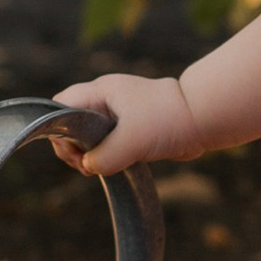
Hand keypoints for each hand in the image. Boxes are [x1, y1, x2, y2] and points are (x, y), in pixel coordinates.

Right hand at [49, 73, 200, 175]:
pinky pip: (106, 144)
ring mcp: (118, 115)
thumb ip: (104, 157)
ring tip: (99, 168)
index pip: (60, 105)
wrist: (203, 119)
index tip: (74, 152)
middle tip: (87, 165)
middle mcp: (105, 100)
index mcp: (100, 92)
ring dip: (89, 155)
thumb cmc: (167, 120)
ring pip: (88, 137)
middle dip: (73, 147)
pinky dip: (105, 157)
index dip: (58, 129)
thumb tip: (88, 167)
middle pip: (71, 123)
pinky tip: (113, 168)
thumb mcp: (131, 141)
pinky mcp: (130, 130)